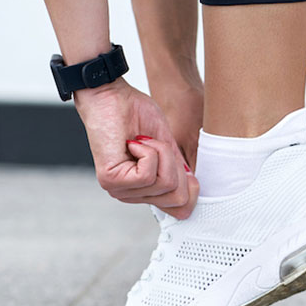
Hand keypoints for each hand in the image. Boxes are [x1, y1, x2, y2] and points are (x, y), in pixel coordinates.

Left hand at [74, 78, 198, 218]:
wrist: (111, 95)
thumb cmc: (135, 113)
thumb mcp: (168, 146)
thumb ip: (179, 171)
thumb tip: (194, 189)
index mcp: (145, 189)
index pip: (179, 209)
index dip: (189, 186)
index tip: (181, 164)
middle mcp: (131, 194)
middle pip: (177, 198)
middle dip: (175, 165)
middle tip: (157, 146)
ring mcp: (120, 190)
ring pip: (164, 184)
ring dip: (160, 153)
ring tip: (142, 141)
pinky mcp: (111, 181)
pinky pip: (147, 175)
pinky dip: (147, 152)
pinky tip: (132, 143)